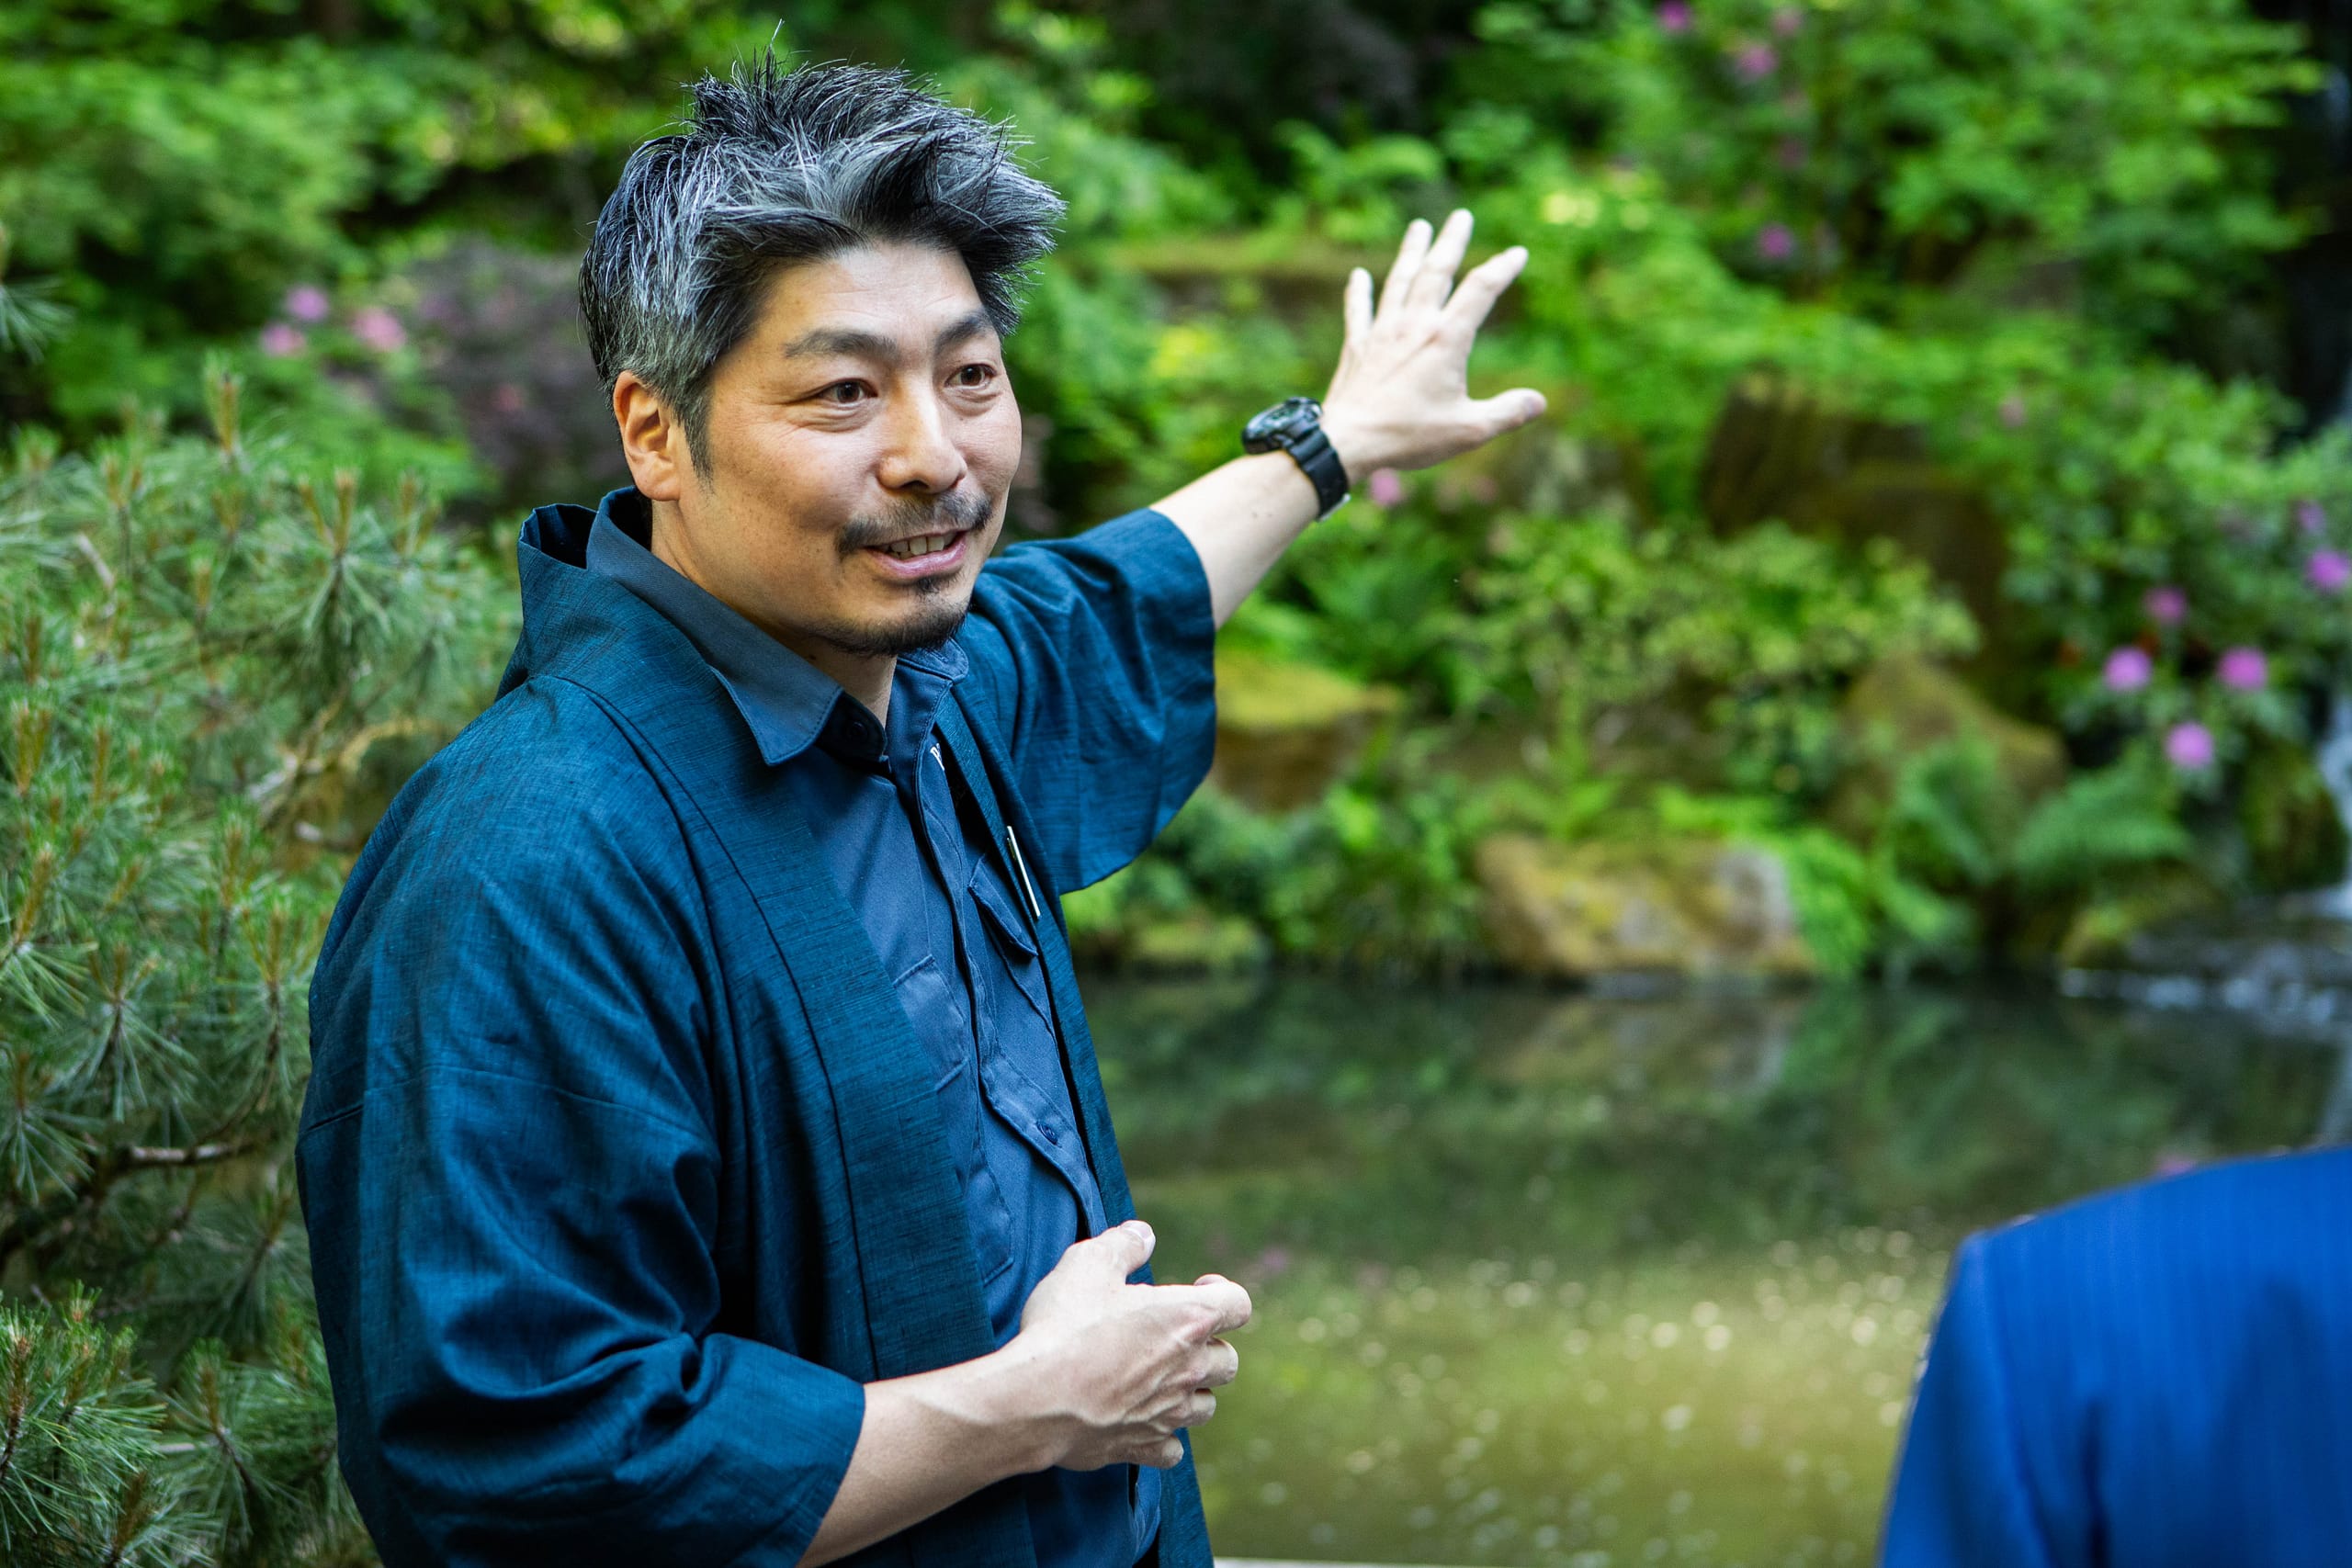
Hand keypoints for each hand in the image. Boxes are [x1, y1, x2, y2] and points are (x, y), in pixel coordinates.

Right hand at [1002, 1220, 1249, 1471]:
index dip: (1221, 1291)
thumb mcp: (1089, 1263)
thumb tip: (1143, 1234)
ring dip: (1192, 1391)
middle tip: (1174, 1335)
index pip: (1238, 1303)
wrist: (1036, 1398)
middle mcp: (1189, 1368)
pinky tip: (1142, 1422)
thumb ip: (1123, 1244)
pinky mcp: (1142, 1445)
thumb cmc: (1065, 1326)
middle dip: (1209, 1346)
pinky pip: (1170, 1450)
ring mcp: (1168, 1412)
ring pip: (1206, 1407)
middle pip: (1228, 1361)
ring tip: (1163, 1378)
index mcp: (1188, 1319)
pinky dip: (1163, 1438)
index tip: (1196, 1287)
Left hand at [1320, 208, 1546, 481]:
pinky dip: (1359, 292)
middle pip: (1436, 272)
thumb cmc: (1409, 436)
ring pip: (1399, 282)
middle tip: (1460, 216)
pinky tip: (1358, 275)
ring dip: (1410, 252)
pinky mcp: (1358, 348)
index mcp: (1446, 339)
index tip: (1517, 253)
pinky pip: (1359, 312)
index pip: (1480, 291)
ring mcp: (1382, 334)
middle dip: (1451, 242)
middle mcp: (1414, 326)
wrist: (1349, 441)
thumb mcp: (1469, 431)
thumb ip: (1506, 413)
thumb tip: (1539, 402)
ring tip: (1418, 227)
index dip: (1502, 269)